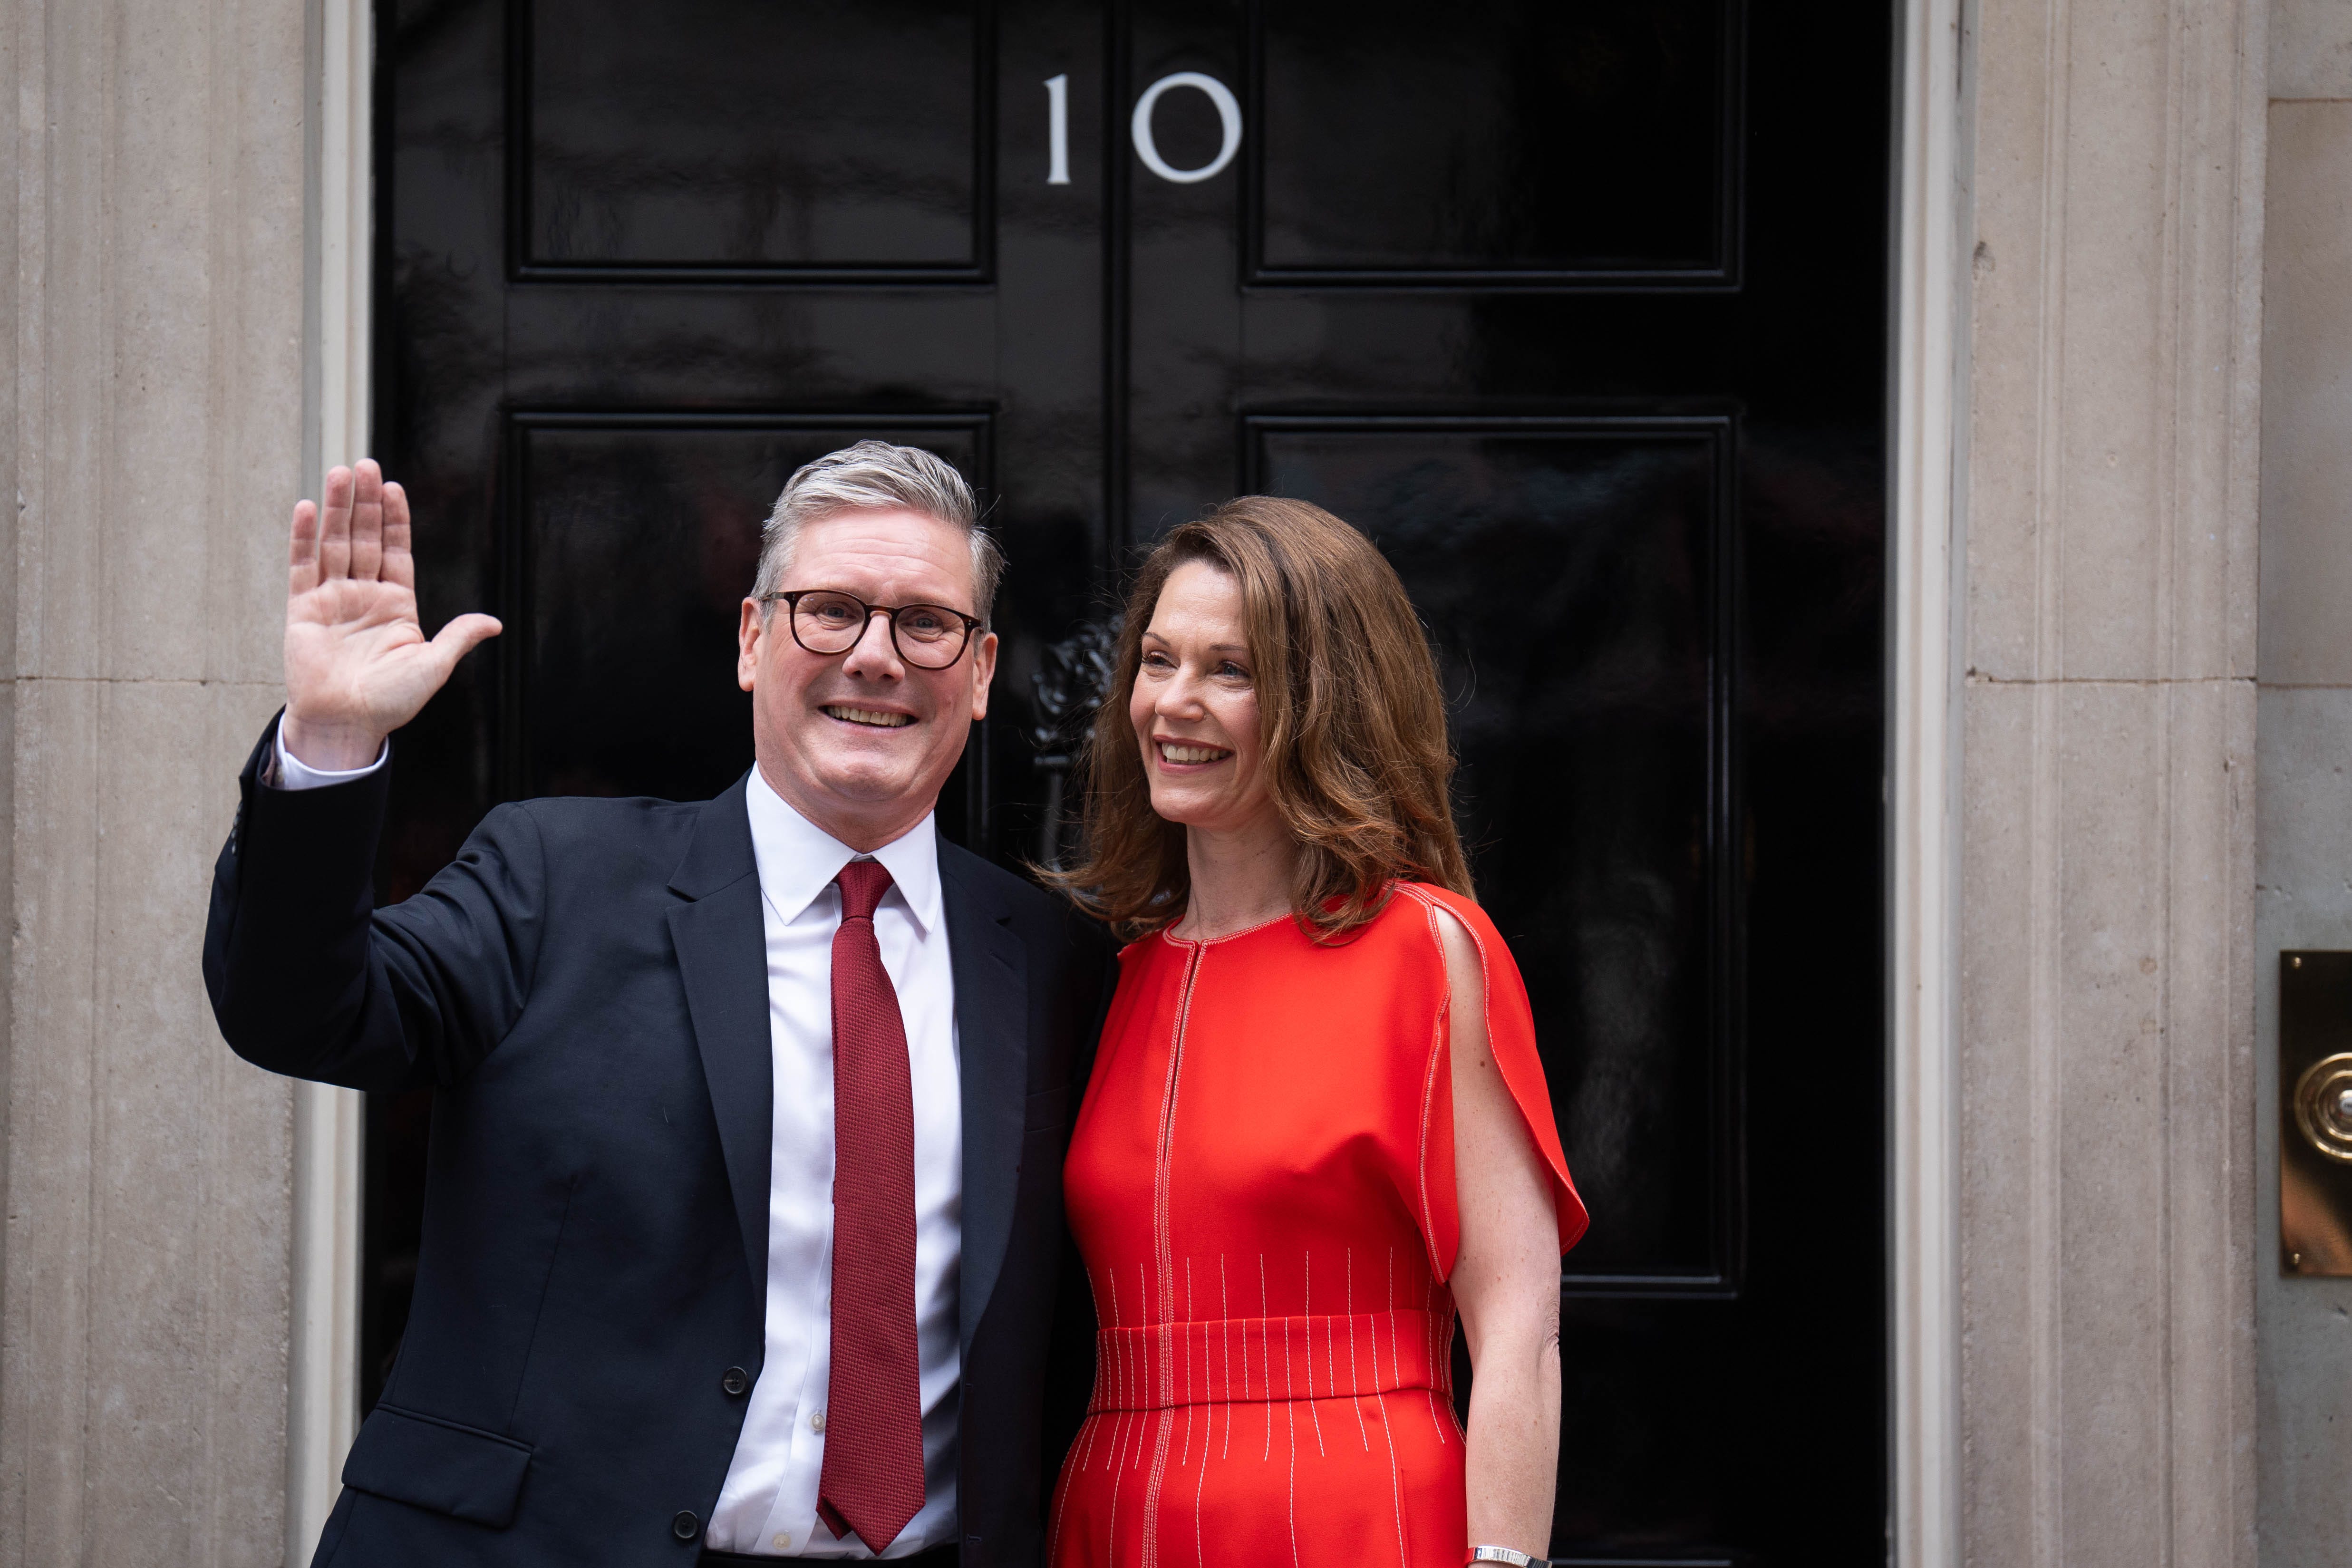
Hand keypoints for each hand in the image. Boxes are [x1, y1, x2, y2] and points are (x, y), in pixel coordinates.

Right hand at [282, 461, 500, 769]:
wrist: (347, 724)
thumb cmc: (390, 701)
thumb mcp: (432, 666)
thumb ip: (458, 637)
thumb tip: (493, 622)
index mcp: (397, 605)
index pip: (395, 551)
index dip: (394, 520)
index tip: (393, 488)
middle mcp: (364, 595)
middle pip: (363, 539)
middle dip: (364, 503)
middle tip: (365, 465)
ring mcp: (333, 599)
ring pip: (334, 544)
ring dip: (336, 509)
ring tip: (340, 473)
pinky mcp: (303, 608)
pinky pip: (302, 566)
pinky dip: (304, 537)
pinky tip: (308, 508)